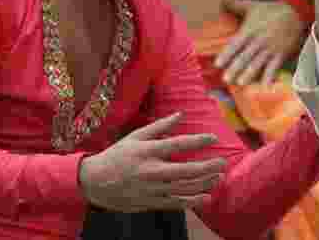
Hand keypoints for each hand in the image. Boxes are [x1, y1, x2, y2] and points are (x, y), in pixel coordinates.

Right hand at [79, 112, 226, 212]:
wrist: (95, 182)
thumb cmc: (118, 155)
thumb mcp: (136, 136)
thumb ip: (160, 126)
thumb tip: (181, 114)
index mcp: (147, 151)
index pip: (178, 144)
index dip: (198, 141)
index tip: (213, 138)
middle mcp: (150, 170)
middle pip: (185, 170)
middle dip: (207, 167)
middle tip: (222, 162)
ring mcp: (150, 189)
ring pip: (183, 188)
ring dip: (204, 184)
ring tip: (218, 177)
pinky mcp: (149, 202)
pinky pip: (175, 203)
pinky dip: (192, 201)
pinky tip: (206, 196)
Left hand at [215, 0, 307, 84]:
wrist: (295, 13)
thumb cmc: (270, 11)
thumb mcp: (253, 5)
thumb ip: (236, 4)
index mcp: (250, 30)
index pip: (236, 43)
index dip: (227, 54)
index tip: (218, 64)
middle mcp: (259, 40)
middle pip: (245, 56)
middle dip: (235, 68)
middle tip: (226, 79)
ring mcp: (270, 48)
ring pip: (258, 62)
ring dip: (249, 73)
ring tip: (241, 83)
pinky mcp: (280, 54)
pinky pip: (274, 66)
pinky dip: (270, 76)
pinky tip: (265, 86)